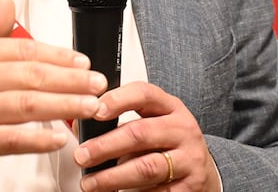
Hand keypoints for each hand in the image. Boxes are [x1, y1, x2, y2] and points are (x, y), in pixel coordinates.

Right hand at [0, 0, 106, 179]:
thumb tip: (6, 1)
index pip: (24, 50)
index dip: (58, 56)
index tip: (82, 62)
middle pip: (31, 75)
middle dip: (71, 80)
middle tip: (96, 83)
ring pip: (27, 105)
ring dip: (64, 106)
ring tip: (89, 107)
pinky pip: (11, 139)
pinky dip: (38, 139)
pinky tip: (58, 138)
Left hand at [73, 82, 221, 191]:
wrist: (201, 172)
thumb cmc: (168, 143)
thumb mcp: (150, 123)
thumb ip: (119, 120)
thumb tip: (76, 122)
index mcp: (170, 107)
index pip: (144, 94)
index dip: (118, 100)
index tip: (94, 110)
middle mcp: (182, 130)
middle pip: (140, 133)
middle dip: (105, 145)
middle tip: (81, 156)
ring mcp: (189, 159)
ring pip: (147, 167)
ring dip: (113, 177)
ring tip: (91, 183)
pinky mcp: (189, 187)